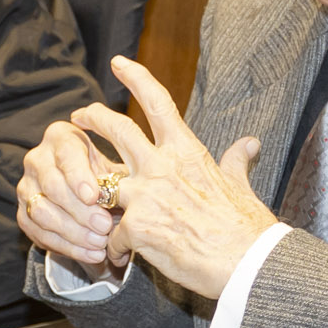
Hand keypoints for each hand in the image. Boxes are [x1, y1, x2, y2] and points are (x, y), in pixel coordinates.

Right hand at [18, 114, 132, 274]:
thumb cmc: (106, 177)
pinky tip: (90, 254)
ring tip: (100, 244)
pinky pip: (39, 233)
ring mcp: (26, 187)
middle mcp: (37, 158)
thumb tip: (130, 199)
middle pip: (52, 185)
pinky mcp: (23, 213)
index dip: (79, 176)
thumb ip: (119, 180)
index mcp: (61, 137)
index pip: (66, 153)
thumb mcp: (115, 170)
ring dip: (73, 232)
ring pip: (42, 211)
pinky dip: (67, 247)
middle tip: (105, 227)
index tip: (94, 196)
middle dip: (80, 210)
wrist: (87, 196)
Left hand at [65, 57, 273, 299]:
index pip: (158, 102)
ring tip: (81, 201)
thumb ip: (237, 161)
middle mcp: (162, 166)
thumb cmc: (247, 227)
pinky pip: (112, 235)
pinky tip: (121, 257)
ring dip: (89, 192)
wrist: (247, 264)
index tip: (119, 63)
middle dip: (93, 118)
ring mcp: (146, 196)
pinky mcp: (136, 228)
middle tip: (77, 116)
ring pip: (100, 182)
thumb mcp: (240, 186)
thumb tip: (250, 142)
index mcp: (187, 151)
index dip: (136, 77)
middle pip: (117, 128)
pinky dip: (114, 247)